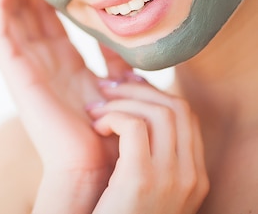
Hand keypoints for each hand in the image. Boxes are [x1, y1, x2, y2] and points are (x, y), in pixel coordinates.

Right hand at [0, 0, 130, 210]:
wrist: (100, 166)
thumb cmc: (112, 132)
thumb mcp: (119, 84)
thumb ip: (116, 59)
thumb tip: (124, 35)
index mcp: (62, 63)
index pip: (49, 14)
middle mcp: (39, 60)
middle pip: (26, 6)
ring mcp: (24, 65)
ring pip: (9, 11)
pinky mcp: (14, 71)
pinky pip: (0, 28)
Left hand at [88, 77, 209, 213]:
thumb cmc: (116, 213)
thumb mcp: (140, 184)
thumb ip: (144, 154)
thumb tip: (131, 112)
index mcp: (192, 175)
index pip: (185, 117)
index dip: (154, 93)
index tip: (124, 86)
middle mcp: (190, 175)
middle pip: (177, 107)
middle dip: (138, 88)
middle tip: (105, 86)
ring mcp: (172, 178)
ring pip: (159, 111)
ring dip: (122, 99)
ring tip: (94, 107)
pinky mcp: (142, 179)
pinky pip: (134, 126)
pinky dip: (113, 117)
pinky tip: (96, 127)